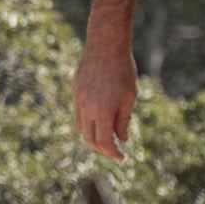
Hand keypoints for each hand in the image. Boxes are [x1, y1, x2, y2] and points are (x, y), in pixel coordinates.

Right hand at [72, 38, 137, 160]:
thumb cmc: (123, 70)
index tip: (122, 156)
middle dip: (102, 149)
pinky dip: (87, 124)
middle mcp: (87, 108)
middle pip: (89, 138)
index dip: (113, 152)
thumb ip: (123, 120)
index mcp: (103, 111)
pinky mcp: (75, 93)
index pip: (104, 141)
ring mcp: (78, 101)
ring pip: (81, 128)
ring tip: (106, 139)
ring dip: (92, 137)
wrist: (105, 47)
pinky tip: (98, 123)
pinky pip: (78, 116)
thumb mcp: (129, 97)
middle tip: (114, 151)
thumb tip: (121, 139)